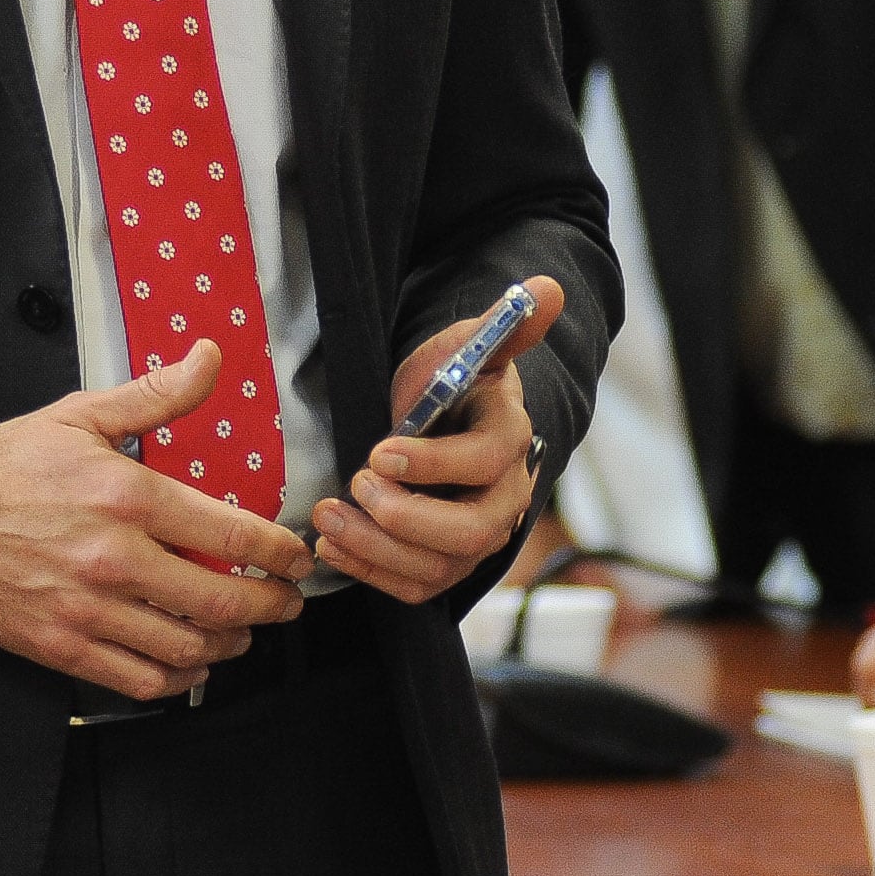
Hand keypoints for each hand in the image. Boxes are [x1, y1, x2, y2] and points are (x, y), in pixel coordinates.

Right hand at [0, 340, 312, 699]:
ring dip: (230, 644)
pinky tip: (189, 663)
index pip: (231, 535)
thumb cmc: (6, 465)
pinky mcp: (62, 646)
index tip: (297, 559)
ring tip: (243, 632)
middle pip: (221, 601)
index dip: (280, 554)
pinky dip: (177, 679)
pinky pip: (139, 680)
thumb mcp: (81, 416)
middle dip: (270, 607)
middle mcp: (114, 557)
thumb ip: (155, 395)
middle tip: (285, 603)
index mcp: (127, 496)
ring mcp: (88, 608)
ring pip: (186, 647)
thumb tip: (208, 358)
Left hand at [314, 281, 565, 602]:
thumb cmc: (449, 380)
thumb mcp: (465, 345)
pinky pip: (417, 587)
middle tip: (356, 484)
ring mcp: (478, 537)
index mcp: (510, 438)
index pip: (484, 462)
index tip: (379, 451)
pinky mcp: (447, 564)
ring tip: (328, 517)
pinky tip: (334, 545)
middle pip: (471, 532)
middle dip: (405, 517)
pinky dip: (371, 572)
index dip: (433, 463)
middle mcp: (505, 497)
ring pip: (439, 566)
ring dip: (376, 548)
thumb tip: (546, 289)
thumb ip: (503, 325)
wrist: (439, 419)